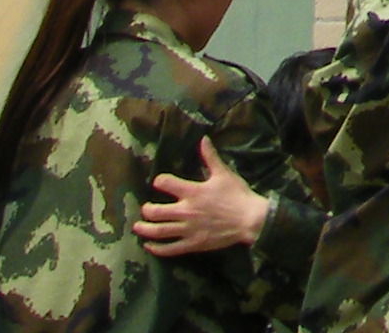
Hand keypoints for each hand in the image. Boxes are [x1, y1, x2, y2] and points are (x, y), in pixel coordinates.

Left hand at [139, 137, 268, 254]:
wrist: (249, 219)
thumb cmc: (237, 194)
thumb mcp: (224, 173)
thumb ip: (210, 157)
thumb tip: (203, 139)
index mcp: (193, 191)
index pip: (166, 183)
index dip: (160, 181)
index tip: (158, 182)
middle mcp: (186, 211)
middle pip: (156, 211)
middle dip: (147, 210)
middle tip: (145, 209)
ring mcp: (188, 229)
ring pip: (159, 231)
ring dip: (145, 229)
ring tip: (138, 227)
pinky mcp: (192, 244)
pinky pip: (170, 249)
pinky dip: (157, 248)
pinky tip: (149, 246)